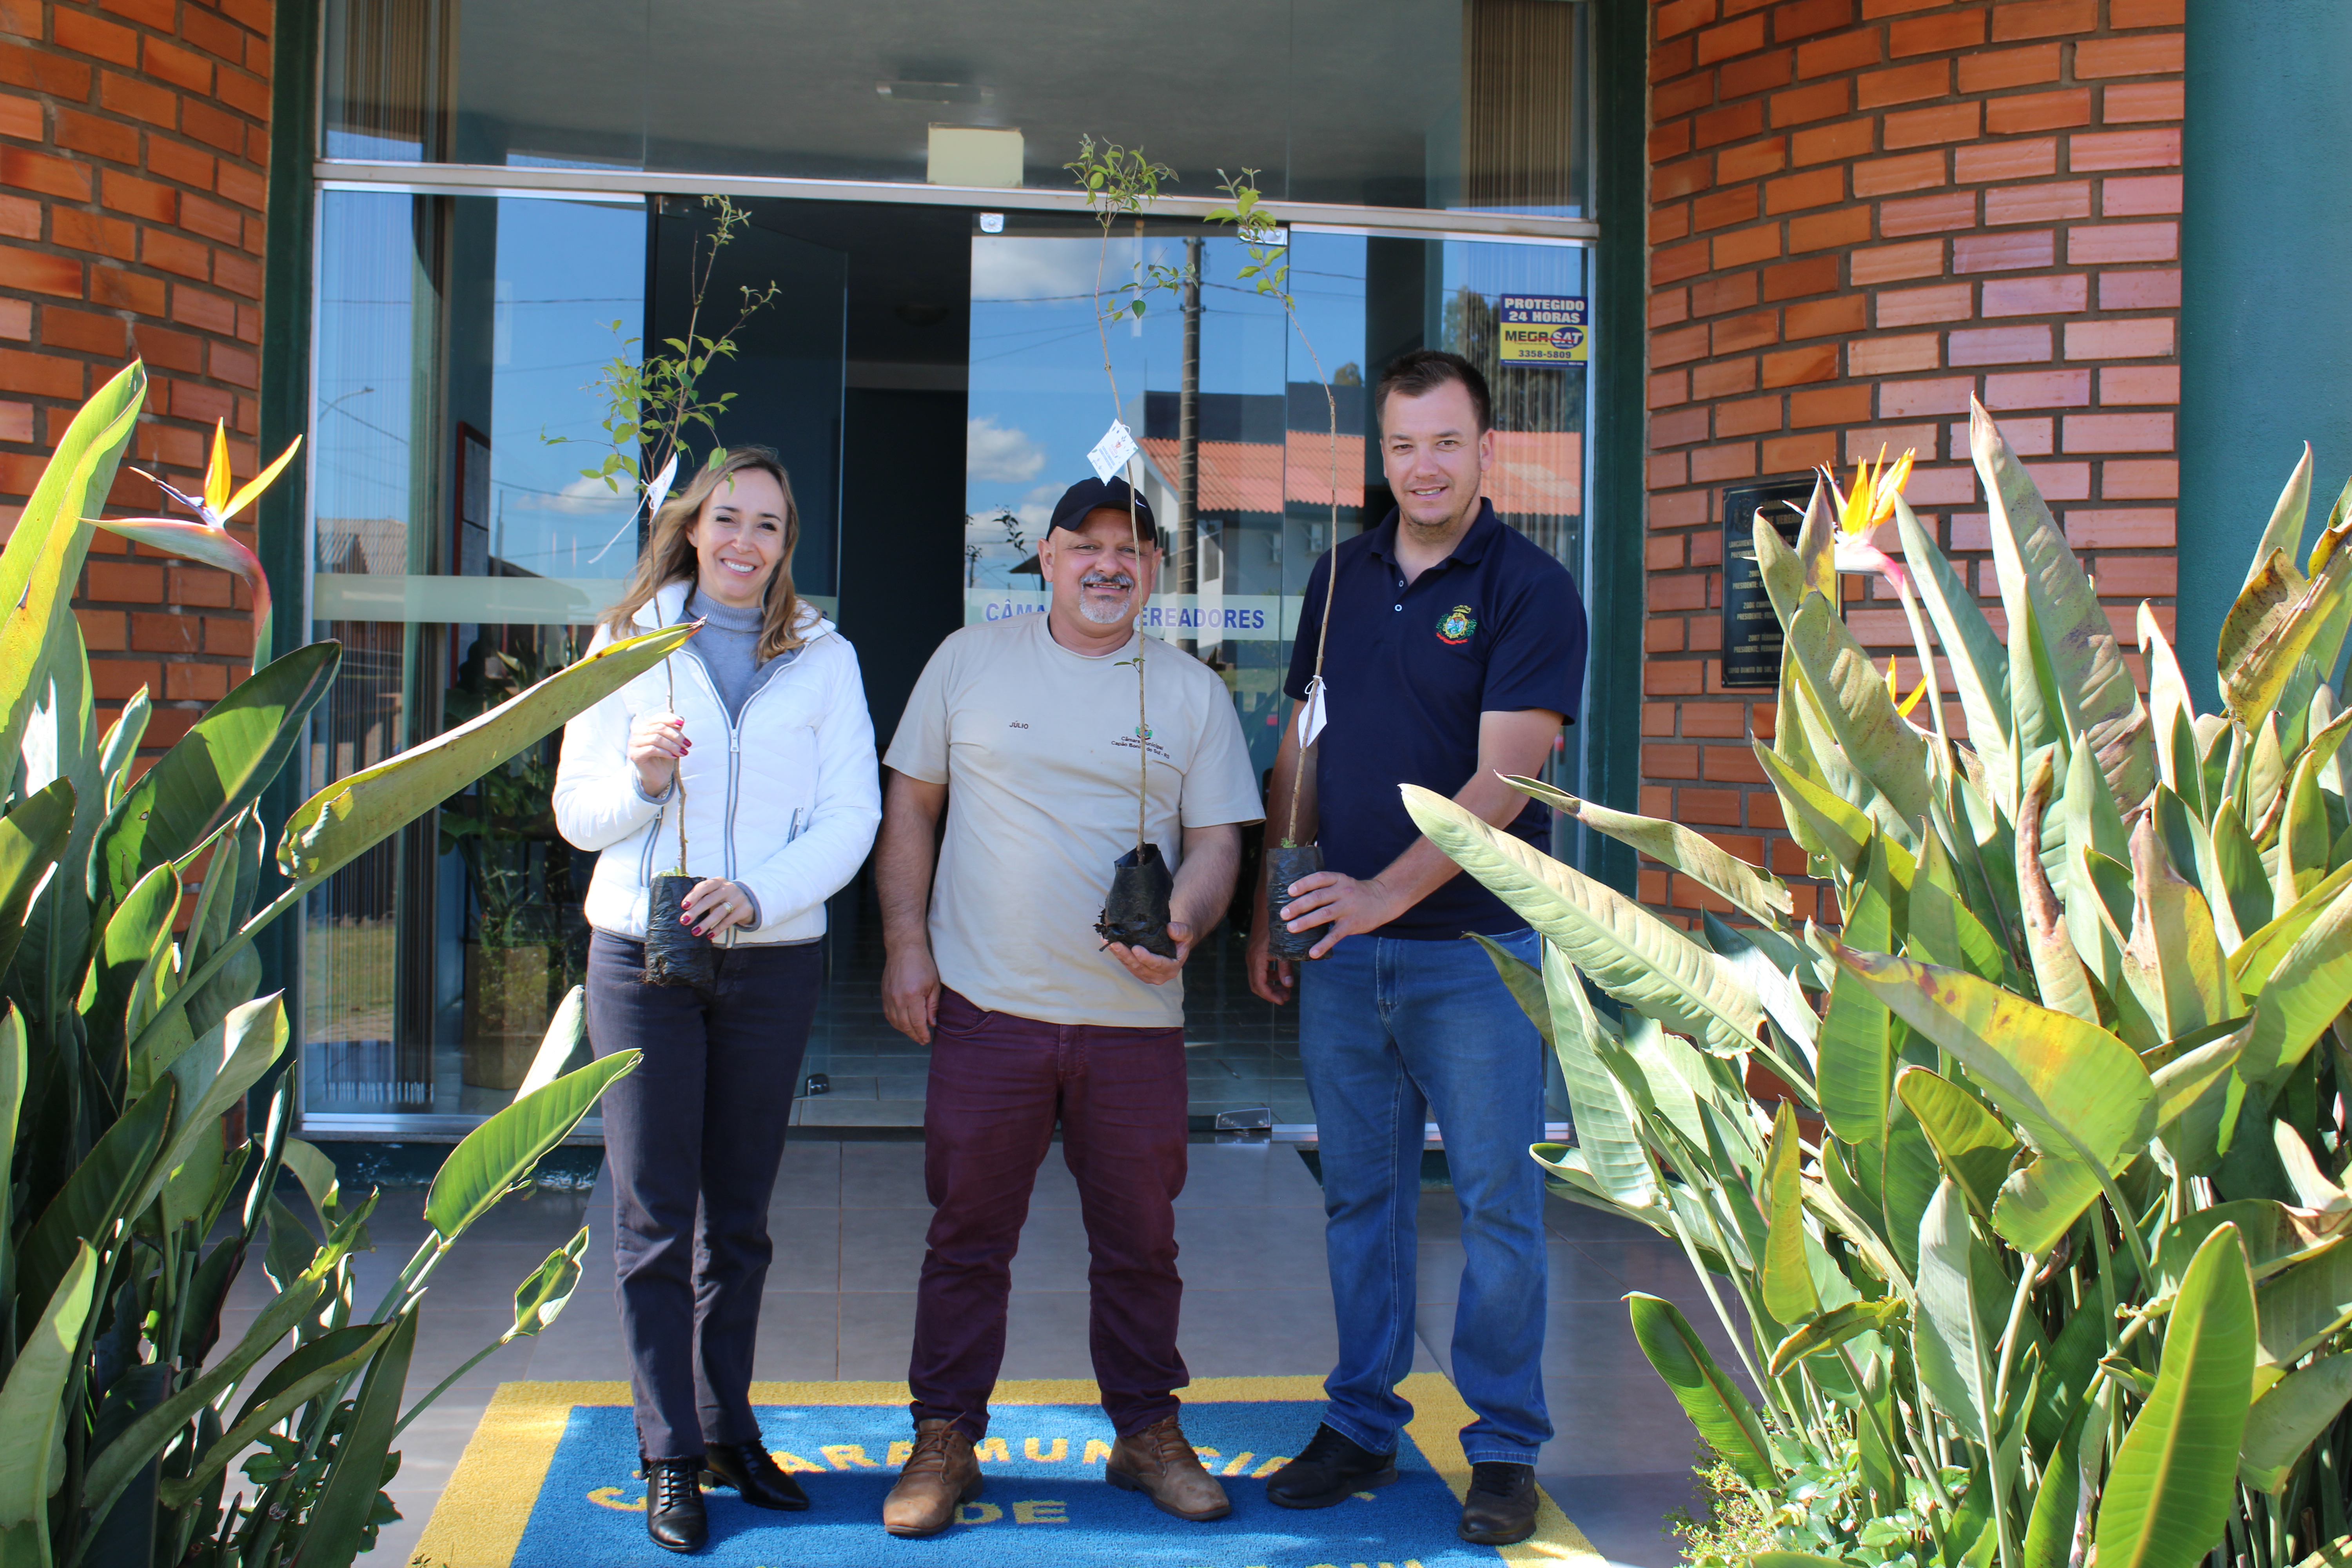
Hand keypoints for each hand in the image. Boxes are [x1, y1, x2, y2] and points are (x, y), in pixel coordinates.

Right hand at [628, 711, 688, 795]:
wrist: (657, 776)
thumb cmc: (664, 758)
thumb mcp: (672, 742)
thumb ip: (674, 730)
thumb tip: (681, 718)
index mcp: (646, 726)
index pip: (658, 717)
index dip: (670, 719)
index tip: (681, 724)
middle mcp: (638, 732)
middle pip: (659, 728)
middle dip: (676, 736)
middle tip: (687, 744)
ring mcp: (634, 743)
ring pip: (656, 739)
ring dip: (673, 745)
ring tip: (682, 752)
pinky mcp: (635, 755)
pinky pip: (652, 750)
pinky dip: (666, 752)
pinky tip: (673, 756)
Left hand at [679, 878, 752, 937]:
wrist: (747, 898)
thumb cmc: (722, 896)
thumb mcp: (714, 891)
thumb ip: (702, 896)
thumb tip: (685, 910)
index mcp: (718, 882)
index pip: (704, 886)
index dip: (694, 896)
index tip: (684, 906)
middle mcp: (728, 888)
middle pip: (710, 900)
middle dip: (696, 911)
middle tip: (684, 921)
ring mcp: (738, 899)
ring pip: (719, 912)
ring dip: (706, 923)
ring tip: (695, 932)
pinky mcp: (744, 910)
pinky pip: (728, 921)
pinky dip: (718, 929)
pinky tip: (709, 935)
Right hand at [883, 945, 941, 1044]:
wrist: (904, 949)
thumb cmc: (922, 964)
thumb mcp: (933, 985)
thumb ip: (932, 1006)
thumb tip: (932, 1023)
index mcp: (912, 997)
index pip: (917, 1022)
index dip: (922, 1033)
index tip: (926, 1040)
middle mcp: (898, 999)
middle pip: (905, 1025)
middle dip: (914, 1035)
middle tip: (921, 1040)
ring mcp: (889, 997)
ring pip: (895, 1022)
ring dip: (904, 1031)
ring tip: (913, 1034)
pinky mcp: (884, 994)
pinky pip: (888, 1014)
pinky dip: (896, 1022)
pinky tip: (903, 1024)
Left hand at [1105, 920, 1194, 985]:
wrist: (1174, 943)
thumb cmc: (1180, 938)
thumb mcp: (1186, 933)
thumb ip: (1181, 931)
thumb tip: (1170, 929)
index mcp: (1171, 969)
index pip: (1157, 964)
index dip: (1146, 958)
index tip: (1136, 948)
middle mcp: (1158, 975)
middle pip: (1139, 967)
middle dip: (1126, 955)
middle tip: (1115, 943)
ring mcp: (1146, 974)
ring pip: (1130, 966)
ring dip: (1118, 954)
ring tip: (1108, 942)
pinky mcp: (1137, 970)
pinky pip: (1126, 963)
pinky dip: (1117, 953)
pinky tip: (1107, 942)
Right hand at [1244, 913, 1293, 1005]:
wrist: (1267, 907)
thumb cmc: (1277, 925)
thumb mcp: (1284, 947)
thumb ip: (1285, 967)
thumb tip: (1288, 985)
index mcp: (1257, 959)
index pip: (1260, 985)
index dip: (1271, 996)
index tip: (1283, 1001)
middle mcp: (1251, 959)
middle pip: (1256, 985)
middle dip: (1271, 993)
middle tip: (1286, 997)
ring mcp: (1252, 955)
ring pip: (1257, 978)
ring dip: (1270, 986)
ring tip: (1286, 990)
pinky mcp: (1255, 952)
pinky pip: (1259, 970)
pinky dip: (1269, 977)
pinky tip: (1281, 977)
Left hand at [1276, 870, 1404, 960]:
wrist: (1383, 899)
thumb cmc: (1356, 893)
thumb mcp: (1343, 883)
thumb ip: (1325, 888)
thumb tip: (1297, 900)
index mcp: (1338, 879)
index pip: (1319, 879)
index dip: (1303, 884)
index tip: (1289, 891)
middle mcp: (1343, 891)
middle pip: (1318, 897)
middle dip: (1299, 905)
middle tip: (1283, 914)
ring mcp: (1348, 908)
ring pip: (1324, 914)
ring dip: (1306, 922)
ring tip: (1291, 928)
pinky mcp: (1352, 923)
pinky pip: (1336, 935)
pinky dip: (1323, 944)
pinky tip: (1312, 952)